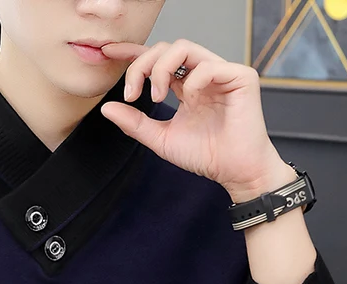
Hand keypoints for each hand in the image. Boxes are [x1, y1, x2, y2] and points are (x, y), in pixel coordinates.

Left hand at [99, 39, 289, 202]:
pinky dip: (193, 81)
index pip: (157, 59)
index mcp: (185, 86)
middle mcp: (202, 75)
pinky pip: (209, 65)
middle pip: (166, 48)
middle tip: (131, 93)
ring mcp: (221, 73)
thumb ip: (135, 123)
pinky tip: (191, 100)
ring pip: (184, 47)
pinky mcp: (240, 77)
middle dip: (142, 65)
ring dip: (161, 69)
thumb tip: (106, 108)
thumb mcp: (161, 139)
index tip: (108, 53)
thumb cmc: (206, 155)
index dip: (133, 52)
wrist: (234, 172)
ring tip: (156, 97)